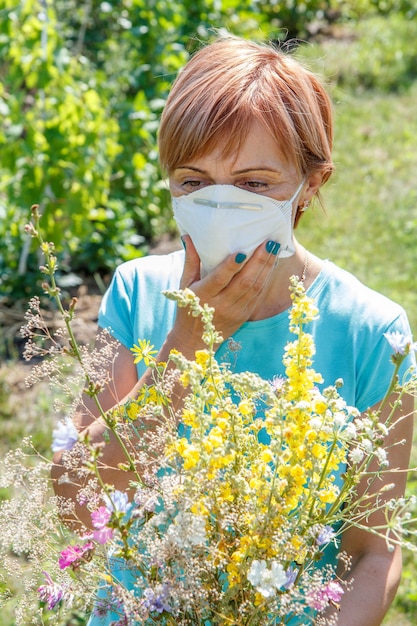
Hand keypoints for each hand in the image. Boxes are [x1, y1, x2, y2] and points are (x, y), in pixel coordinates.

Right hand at [169, 235, 280, 352]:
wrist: (194, 339)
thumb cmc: (188, 306)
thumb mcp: (185, 284)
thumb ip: (190, 261)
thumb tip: (188, 236)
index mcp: (203, 295)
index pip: (219, 279)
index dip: (231, 266)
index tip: (242, 251)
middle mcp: (221, 304)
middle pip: (243, 282)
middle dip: (258, 261)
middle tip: (269, 242)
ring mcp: (235, 311)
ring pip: (255, 288)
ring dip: (266, 267)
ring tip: (274, 248)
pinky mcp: (245, 315)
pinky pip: (258, 295)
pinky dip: (266, 278)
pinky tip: (272, 263)